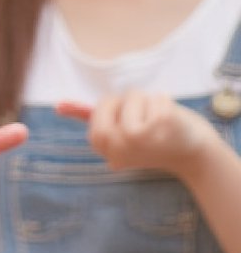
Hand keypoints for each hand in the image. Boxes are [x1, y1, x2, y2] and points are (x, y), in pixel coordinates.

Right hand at [57, 92, 218, 178]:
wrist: (194, 156)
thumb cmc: (154, 140)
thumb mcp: (119, 129)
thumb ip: (88, 116)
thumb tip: (57, 105)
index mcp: (104, 148)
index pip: (99, 109)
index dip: (116, 111)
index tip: (132, 126)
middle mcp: (118, 146)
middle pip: (111, 100)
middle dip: (129, 104)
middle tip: (145, 122)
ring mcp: (140, 136)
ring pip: (135, 96)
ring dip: (150, 103)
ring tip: (161, 124)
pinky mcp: (162, 124)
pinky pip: (157, 97)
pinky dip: (167, 103)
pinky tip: (174, 122)